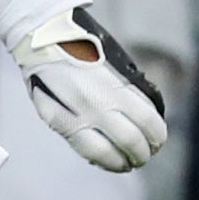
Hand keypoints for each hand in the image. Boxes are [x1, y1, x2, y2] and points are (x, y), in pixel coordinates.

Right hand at [13, 7, 170, 173]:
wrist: (40, 35)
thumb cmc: (80, 45)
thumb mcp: (112, 61)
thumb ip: (127, 89)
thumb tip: (145, 116)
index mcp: (114, 84)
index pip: (148, 121)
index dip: (158, 136)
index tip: (158, 140)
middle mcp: (96, 103)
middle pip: (130, 141)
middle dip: (144, 153)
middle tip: (146, 155)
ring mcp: (73, 115)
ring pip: (105, 153)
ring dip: (122, 163)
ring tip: (128, 163)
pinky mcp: (55, 121)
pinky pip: (81, 149)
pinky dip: (99, 160)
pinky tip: (107, 161)